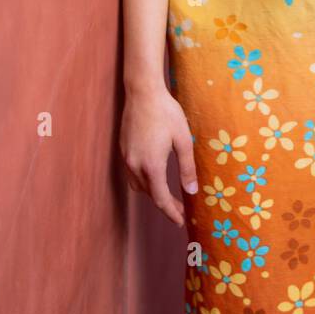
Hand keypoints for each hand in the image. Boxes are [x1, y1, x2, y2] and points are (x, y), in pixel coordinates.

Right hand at [119, 86, 198, 228]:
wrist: (142, 92)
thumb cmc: (166, 113)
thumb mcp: (183, 140)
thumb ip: (187, 168)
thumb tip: (191, 191)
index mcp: (152, 165)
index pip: (161, 198)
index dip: (171, 213)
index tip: (180, 222)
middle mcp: (135, 165)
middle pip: (149, 194)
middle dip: (165, 204)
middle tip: (181, 208)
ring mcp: (126, 157)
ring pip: (138, 185)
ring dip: (153, 192)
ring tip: (168, 193)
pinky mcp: (123, 148)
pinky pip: (132, 173)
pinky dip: (144, 180)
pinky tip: (154, 174)